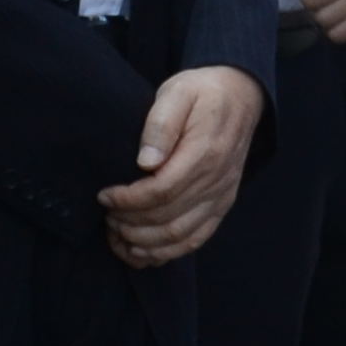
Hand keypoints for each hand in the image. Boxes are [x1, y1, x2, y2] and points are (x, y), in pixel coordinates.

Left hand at [99, 67, 262, 269]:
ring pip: (180, 236)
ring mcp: (221, 196)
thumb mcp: (177, 92)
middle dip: (130, 223)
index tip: (104, 195)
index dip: (128, 199)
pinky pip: (195, 239)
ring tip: (116, 234)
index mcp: (205, 153)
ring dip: (144, 243)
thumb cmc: (202, 92)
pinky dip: (166, 253)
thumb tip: (145, 161)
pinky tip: (141, 252)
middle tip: (105, 215)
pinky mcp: (221, 205)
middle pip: (168, 218)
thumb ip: (160, 124)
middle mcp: (216, 180)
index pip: (162, 190)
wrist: (241, 95)